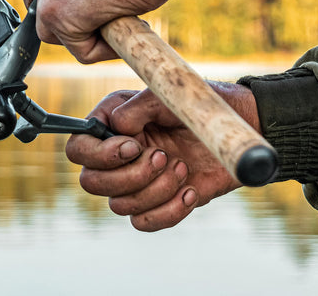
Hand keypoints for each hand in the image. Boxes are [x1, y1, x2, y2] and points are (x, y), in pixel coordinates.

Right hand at [65, 83, 260, 230]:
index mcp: (111, 124)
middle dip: (130, 176)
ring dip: (155, 191)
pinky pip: (143, 222)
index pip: (78, 148)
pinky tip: (191, 191)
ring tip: (183, 167)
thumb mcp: (168, 95)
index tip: (134, 146)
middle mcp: (117, 155)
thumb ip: (137, 107)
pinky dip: (168, 212)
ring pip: (120, 204)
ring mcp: (136, 181)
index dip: (99, 154)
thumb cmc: (200, 106)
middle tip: (164, 156)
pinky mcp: (157, 201)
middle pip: (92, 182)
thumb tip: (118, 128)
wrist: (238, 129)